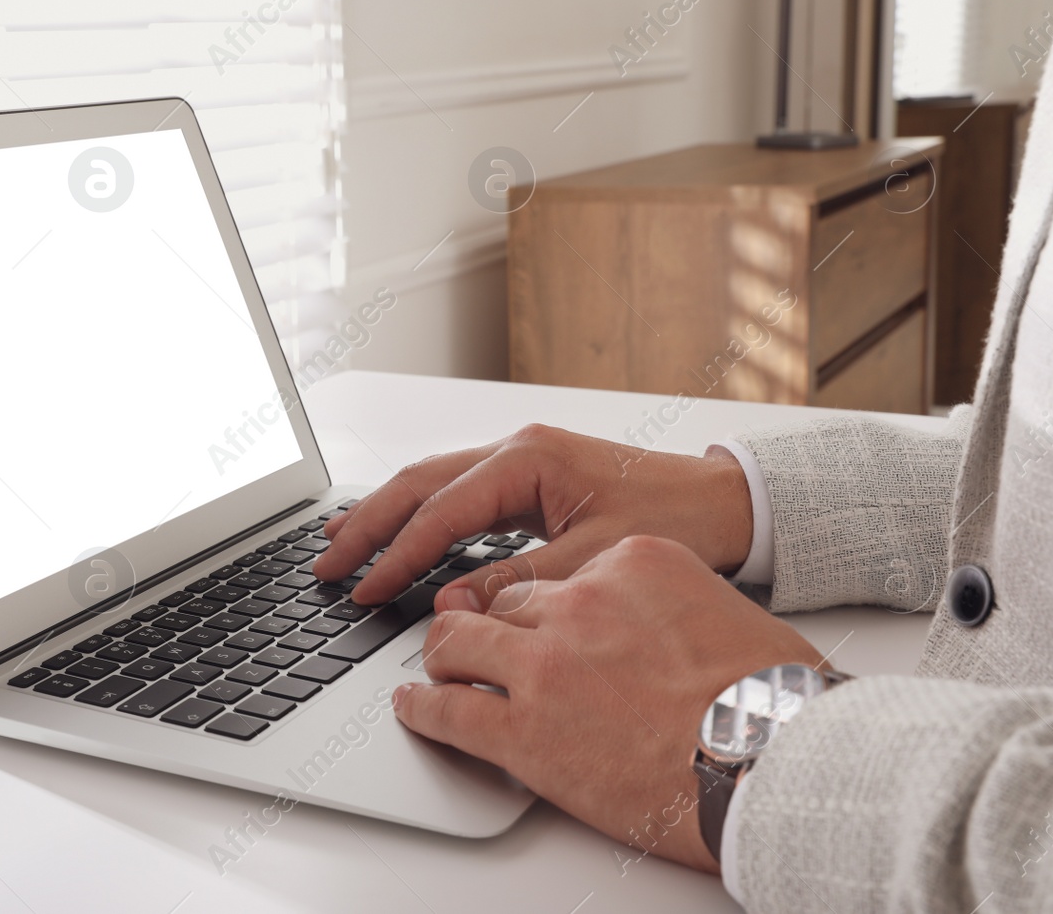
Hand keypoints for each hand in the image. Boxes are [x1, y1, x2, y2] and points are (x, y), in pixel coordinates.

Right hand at [312, 424, 753, 607]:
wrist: (729, 501)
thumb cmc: (678, 517)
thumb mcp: (594, 558)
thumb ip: (520, 581)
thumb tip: (456, 604)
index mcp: (527, 458)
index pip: (439, 512)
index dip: (396, 555)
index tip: (362, 589)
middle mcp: (516, 449)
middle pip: (418, 484)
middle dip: (368, 525)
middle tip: (324, 564)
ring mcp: (521, 459)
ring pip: (432, 483)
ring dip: (386, 515)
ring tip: (340, 542)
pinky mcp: (529, 477)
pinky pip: (458, 494)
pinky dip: (421, 516)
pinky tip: (400, 534)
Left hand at [391, 535, 824, 871]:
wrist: (776, 760)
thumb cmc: (773, 701)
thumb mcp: (724, 614)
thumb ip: (673, 607)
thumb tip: (665, 633)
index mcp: (632, 563)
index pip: (558, 576)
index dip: (542, 606)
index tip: (539, 622)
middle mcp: (579, 603)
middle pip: (503, 603)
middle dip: (484, 624)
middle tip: (472, 643)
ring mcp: (545, 664)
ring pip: (457, 640)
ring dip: (442, 655)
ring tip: (435, 670)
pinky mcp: (523, 729)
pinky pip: (448, 709)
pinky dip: (421, 708)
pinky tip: (414, 707)